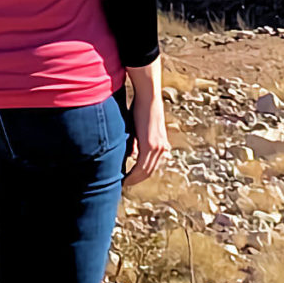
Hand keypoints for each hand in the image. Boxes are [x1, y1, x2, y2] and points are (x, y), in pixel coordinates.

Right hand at [124, 59, 170, 186]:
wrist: (148, 97)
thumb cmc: (141, 110)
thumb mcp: (138, 130)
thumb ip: (136, 143)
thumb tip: (132, 154)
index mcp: (161, 144)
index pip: (151, 166)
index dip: (140, 175)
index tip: (128, 180)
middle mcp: (162, 148)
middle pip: (149, 171)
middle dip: (135, 180)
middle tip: (122, 185)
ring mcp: (158, 147)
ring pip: (144, 171)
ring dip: (132, 179)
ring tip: (121, 184)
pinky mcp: (151, 146)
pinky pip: (141, 167)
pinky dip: (132, 175)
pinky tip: (124, 179)